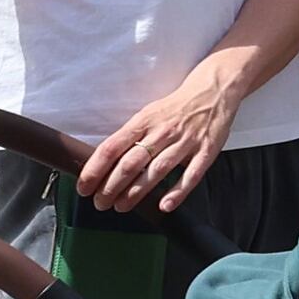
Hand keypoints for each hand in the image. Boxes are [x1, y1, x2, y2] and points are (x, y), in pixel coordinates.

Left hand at [78, 59, 242, 213]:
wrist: (214, 91)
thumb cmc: (177, 107)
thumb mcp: (148, 114)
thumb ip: (131, 137)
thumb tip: (107, 163)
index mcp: (144, 121)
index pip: (112, 148)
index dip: (95, 170)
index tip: (84, 187)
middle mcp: (163, 131)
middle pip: (131, 163)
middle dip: (111, 187)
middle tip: (100, 203)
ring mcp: (186, 141)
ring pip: (157, 170)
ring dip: (136, 192)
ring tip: (122, 207)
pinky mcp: (207, 151)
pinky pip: (191, 174)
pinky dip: (178, 191)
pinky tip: (165, 205)